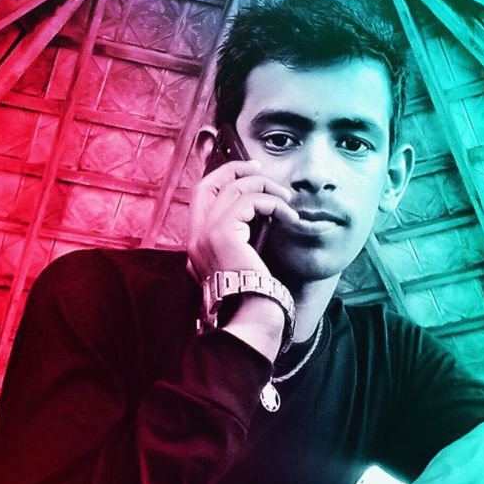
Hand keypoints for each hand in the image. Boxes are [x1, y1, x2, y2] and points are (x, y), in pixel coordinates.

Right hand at [187, 159, 299, 359]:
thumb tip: (258, 219)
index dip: (221, 179)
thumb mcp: (240, 266)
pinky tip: (288, 214)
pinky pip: (249, 202)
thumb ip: (239, 244)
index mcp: (196, 245)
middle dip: (233, 170)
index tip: (246, 174)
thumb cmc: (252, 297)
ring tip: (286, 198)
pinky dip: (272, 202)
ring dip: (263, 186)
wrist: (251, 316)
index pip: (200, 198)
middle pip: (207, 185)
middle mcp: (195, 238)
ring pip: (232, 189)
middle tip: (258, 167)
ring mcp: (205, 235)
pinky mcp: (223, 234)